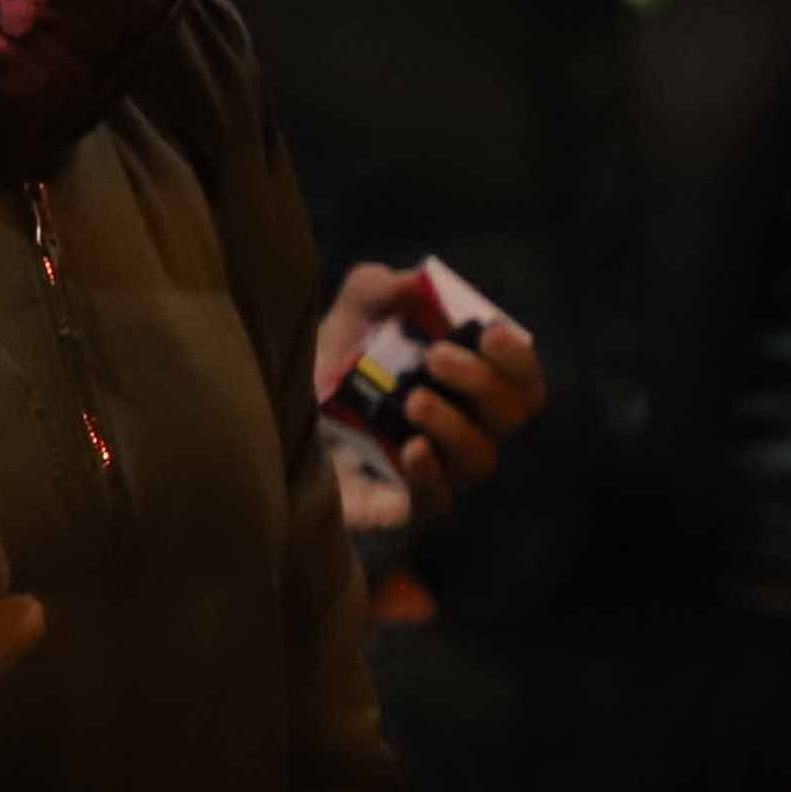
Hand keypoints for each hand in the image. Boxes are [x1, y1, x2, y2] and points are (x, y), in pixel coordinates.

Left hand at [309, 258, 540, 540]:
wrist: (268, 424)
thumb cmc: (330, 370)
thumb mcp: (348, 319)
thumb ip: (378, 291)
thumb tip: (413, 283)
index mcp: (466, 389)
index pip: (521, 382)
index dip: (518, 360)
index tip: (491, 331)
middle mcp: (462, 432)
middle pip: (510, 417)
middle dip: (482, 382)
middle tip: (436, 356)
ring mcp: (436, 473)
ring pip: (481, 459)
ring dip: (456, 426)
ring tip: (414, 400)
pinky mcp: (399, 508)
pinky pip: (436, 502)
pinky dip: (431, 475)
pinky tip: (411, 449)